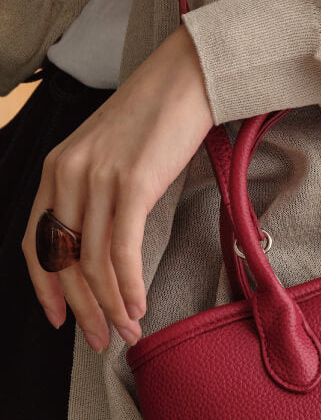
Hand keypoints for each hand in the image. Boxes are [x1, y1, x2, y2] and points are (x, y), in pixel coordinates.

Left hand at [22, 26, 214, 351]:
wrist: (185, 79)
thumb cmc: (154, 118)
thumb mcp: (107, 154)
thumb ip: (93, 192)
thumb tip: (103, 243)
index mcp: (56, 169)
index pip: (36, 242)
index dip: (44, 287)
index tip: (59, 319)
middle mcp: (67, 175)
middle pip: (65, 261)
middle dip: (82, 309)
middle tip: (100, 340)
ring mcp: (98, 179)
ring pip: (94, 261)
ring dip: (111, 305)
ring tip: (128, 330)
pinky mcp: (132, 183)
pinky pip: (123, 249)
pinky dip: (128, 284)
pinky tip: (139, 304)